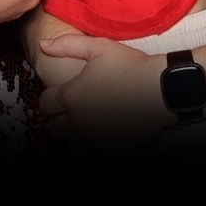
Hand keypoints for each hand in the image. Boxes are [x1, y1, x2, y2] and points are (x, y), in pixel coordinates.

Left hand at [37, 33, 170, 149]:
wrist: (163, 89)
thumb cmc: (131, 66)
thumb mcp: (98, 47)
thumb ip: (67, 45)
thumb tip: (42, 44)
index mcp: (71, 97)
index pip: (44, 104)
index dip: (50, 98)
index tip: (61, 95)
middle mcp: (78, 121)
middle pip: (55, 129)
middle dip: (60, 121)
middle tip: (74, 112)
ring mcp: (95, 139)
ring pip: (71, 150)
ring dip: (73, 141)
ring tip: (85, 131)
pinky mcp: (112, 150)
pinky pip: (95, 160)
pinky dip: (95, 154)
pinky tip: (103, 140)